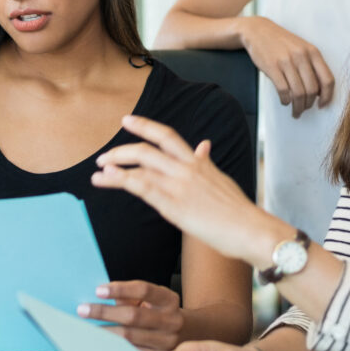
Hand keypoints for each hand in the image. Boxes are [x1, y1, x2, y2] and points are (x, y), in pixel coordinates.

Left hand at [81, 280, 183, 350]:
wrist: (189, 333)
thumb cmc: (160, 312)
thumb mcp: (152, 299)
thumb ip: (130, 297)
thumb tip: (99, 297)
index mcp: (168, 300)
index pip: (143, 290)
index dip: (120, 289)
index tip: (98, 290)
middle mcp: (171, 321)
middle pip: (133, 316)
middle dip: (104, 312)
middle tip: (82, 310)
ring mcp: (166, 342)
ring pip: (130, 338)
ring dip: (104, 333)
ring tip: (85, 328)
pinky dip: (113, 348)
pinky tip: (98, 345)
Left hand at [92, 115, 279, 265]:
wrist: (250, 230)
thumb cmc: (238, 212)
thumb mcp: (222, 179)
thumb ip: (207, 162)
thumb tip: (204, 145)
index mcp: (199, 163)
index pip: (168, 136)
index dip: (146, 125)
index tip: (128, 120)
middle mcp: (187, 169)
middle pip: (148, 148)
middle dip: (122, 149)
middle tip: (104, 155)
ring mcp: (180, 185)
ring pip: (140, 165)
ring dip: (115, 166)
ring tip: (98, 171)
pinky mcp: (174, 205)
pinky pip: (141, 186)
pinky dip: (121, 180)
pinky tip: (107, 179)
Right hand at [238, 16, 335, 117]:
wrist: (258, 30)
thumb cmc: (281, 42)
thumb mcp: (302, 48)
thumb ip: (312, 66)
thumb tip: (319, 91)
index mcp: (313, 52)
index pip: (327, 79)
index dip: (327, 96)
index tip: (322, 105)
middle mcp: (302, 56)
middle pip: (312, 90)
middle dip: (308, 105)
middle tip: (304, 109)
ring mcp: (287, 61)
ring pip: (298, 93)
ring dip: (297, 107)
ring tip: (295, 111)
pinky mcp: (272, 67)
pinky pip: (283, 90)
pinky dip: (285, 100)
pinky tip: (284, 101)